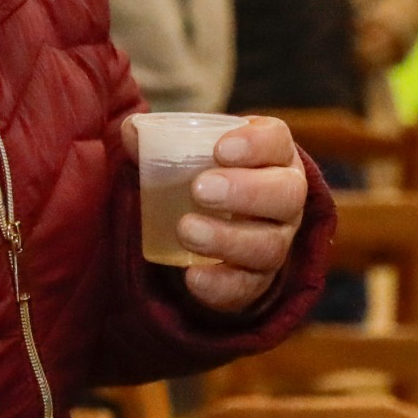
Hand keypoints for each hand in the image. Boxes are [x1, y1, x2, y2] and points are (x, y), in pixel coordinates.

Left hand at [174, 117, 311, 314]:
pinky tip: (192, 275)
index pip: (277, 141)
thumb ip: (158, 142)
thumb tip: (132, 130)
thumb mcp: (186, 153)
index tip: (221, 149)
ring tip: (186, 230)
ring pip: (269, 245)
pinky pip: (248, 286)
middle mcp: (285, 198)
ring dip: (227, 239)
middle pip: (286, 195)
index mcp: (271, 155)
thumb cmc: (203, 174)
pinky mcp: (258, 279)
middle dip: (245, 192)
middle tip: (200, 189)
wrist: (213, 225)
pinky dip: (220, 284)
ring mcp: (276, 240)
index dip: (256, 144)